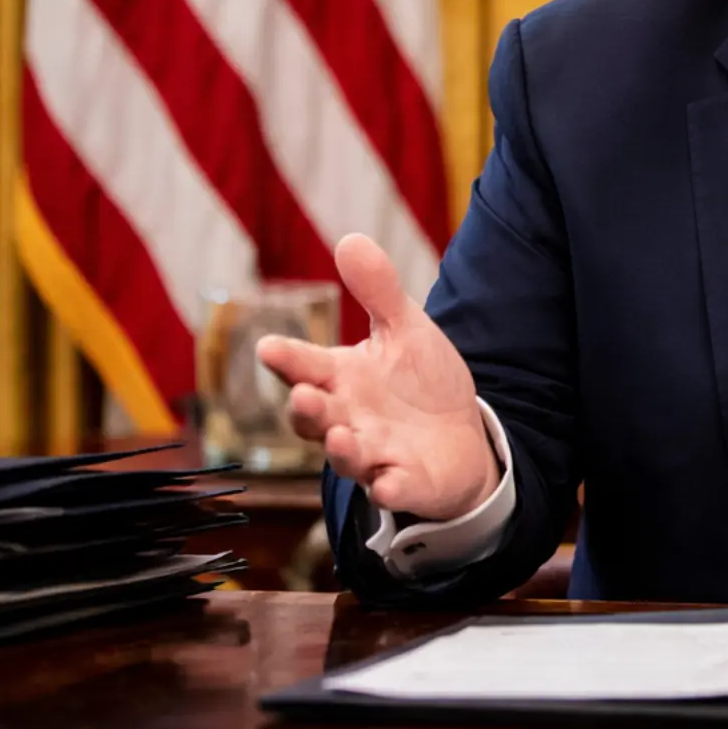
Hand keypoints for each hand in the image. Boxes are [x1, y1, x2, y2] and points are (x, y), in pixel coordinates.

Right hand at [257, 234, 497, 520]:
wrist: (459, 435)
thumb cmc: (418, 382)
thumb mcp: (403, 330)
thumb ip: (377, 291)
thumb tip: (350, 238)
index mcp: (340, 378)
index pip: (305, 366)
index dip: (287, 358)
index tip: (269, 347)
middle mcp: (347, 418)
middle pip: (315, 417)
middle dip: (308, 408)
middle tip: (304, 395)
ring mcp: (374, 454)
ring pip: (348, 456)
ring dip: (343, 449)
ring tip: (341, 437)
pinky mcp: (404, 482)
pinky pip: (393, 489)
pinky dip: (390, 488)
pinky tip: (388, 484)